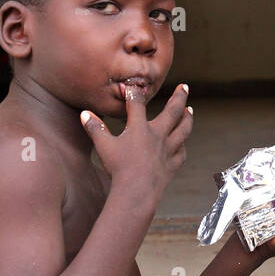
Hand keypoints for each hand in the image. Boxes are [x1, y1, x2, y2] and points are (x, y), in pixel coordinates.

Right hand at [80, 84, 192, 199]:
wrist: (137, 191)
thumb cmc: (118, 168)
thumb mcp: (103, 146)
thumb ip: (95, 128)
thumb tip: (84, 113)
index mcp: (140, 128)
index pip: (137, 103)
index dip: (134, 92)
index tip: (133, 84)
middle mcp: (158, 135)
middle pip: (172, 111)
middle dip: (179, 97)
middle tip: (185, 87)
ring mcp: (167, 150)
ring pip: (183, 130)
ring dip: (187, 118)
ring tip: (190, 110)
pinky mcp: (171, 165)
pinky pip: (181, 153)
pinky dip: (182, 147)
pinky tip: (182, 144)